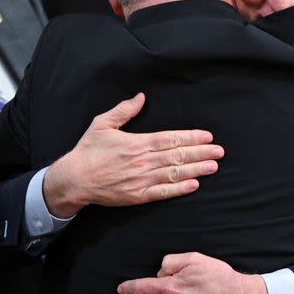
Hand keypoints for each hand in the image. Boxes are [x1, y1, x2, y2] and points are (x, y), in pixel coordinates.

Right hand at [43, 93, 222, 217]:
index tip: (208, 136)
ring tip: (213, 166)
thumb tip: (141, 97)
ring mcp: (141, 179)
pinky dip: (179, 189)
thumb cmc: (88, 151)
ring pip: (174, 173)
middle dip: (201, 153)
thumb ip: (124, 110)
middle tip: (219, 152)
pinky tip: (194, 185)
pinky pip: (163, 192)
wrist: (74, 179)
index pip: (171, 138)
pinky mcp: (137, 196)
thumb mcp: (103, 124)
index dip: (192, 137)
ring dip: (196, 169)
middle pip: (178, 155)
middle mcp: (143, 161)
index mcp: (137, 143)